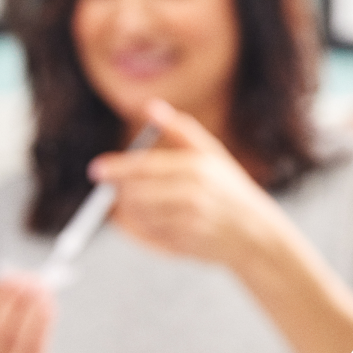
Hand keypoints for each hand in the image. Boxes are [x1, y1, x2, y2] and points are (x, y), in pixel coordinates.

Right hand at [0, 274, 68, 352]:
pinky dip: (39, 325)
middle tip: (29, 281)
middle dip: (10, 300)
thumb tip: (21, 279)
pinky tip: (48, 309)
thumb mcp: (5, 346)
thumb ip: (7, 318)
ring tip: (42, 291)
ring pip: (10, 339)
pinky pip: (31, 352)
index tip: (11, 277)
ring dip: (27, 310)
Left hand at [89, 100, 290, 269]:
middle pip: (136, 194)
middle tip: (113, 191)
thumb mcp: (213, 155)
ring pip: (139, 217)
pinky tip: (148, 223)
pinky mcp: (185, 245)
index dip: (116, 169)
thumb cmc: (231, 192)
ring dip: (129, 212)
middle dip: (120, 193)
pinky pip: (148, 236)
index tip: (97, 170)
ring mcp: (188, 223)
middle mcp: (192, 196)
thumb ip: (181, 130)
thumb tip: (151, 107)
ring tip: (137, 207)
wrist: (255, 235)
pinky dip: (140, 230)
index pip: (145, 167)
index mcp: (197, 169)